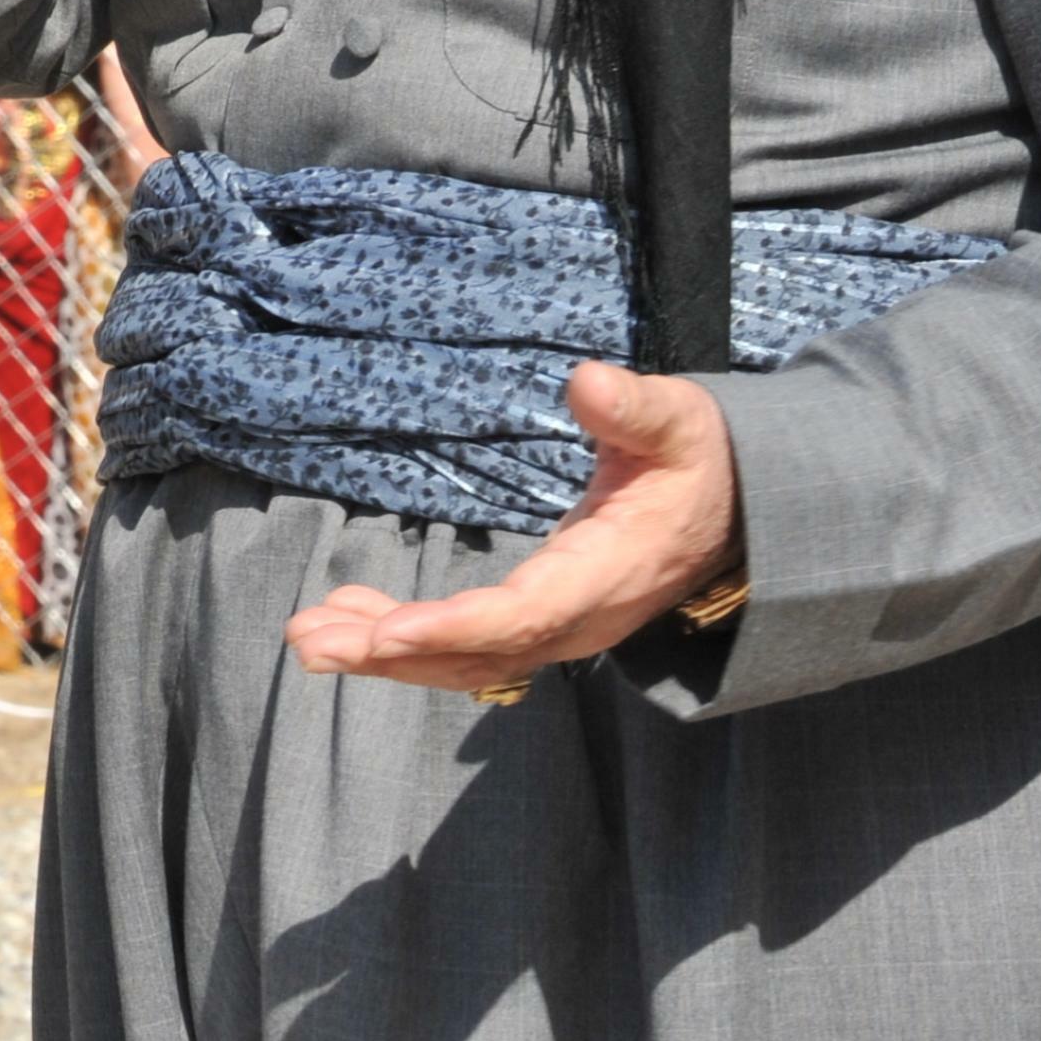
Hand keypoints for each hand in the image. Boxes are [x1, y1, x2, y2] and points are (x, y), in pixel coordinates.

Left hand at [283, 363, 740, 696]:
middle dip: (393, 653)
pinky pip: (468, 643)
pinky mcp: (540, 617)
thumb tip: (587, 382)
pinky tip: (351, 619)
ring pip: (465, 658)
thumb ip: (634, 409)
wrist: (734, 509)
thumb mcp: (678, 423)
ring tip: (307, 637)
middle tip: (308, 640)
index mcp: (608, 573)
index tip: (388, 634)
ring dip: (385, 651)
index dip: (454, 628)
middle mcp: (578, 618)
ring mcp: (558, 626)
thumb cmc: (696, 457)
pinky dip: (407, 638)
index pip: (524, 615)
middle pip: (479, 653)